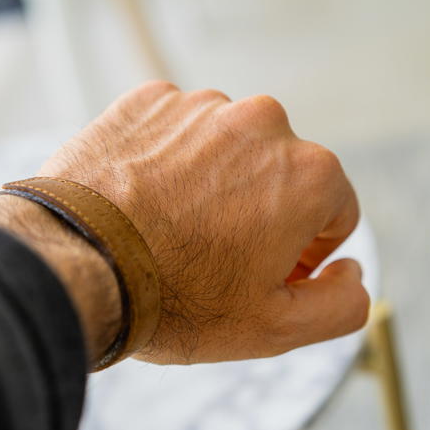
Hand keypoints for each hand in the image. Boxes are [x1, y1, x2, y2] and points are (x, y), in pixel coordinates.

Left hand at [38, 81, 368, 363]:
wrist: (75, 263)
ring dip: (211, 183)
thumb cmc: (174, 300)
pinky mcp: (147, 100)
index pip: (334, 212)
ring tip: (169, 228)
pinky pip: (174, 131)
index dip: (302, 252)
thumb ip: (342, 304)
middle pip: (279, 175)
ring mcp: (200, 105)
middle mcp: (263, 122)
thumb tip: (354, 273)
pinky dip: (165, 160)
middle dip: (260, 213)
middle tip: (210, 254)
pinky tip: (141, 200)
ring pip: (226, 150)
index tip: (259, 271)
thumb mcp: (276, 328)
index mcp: (310, 172)